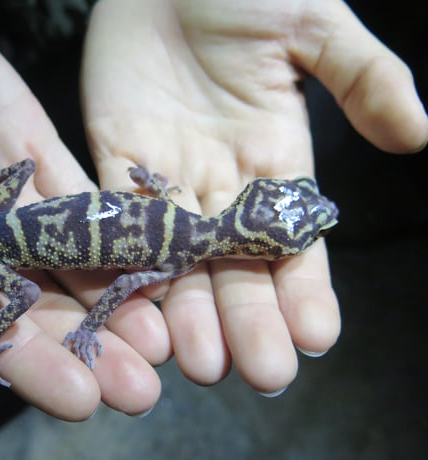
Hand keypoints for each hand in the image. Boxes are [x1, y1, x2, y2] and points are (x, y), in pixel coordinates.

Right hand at [0, 0, 164, 419]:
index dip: (27, 365)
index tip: (78, 399)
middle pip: (39, 306)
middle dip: (88, 348)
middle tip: (141, 389)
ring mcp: (9, 200)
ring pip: (72, 259)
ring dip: (117, 297)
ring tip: (163, 337)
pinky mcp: (33, 154)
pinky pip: (82, 195)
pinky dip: (119, 226)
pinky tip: (158, 256)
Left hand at [81, 0, 427, 392]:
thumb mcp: (313, 28)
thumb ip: (364, 78)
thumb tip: (421, 135)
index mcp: (275, 162)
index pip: (294, 241)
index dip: (305, 289)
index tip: (317, 337)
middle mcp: (222, 186)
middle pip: (237, 267)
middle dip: (249, 319)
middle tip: (259, 374)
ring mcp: (166, 180)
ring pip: (178, 261)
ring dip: (190, 312)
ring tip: (203, 363)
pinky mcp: (114, 164)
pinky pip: (119, 224)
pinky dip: (129, 265)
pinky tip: (140, 311)